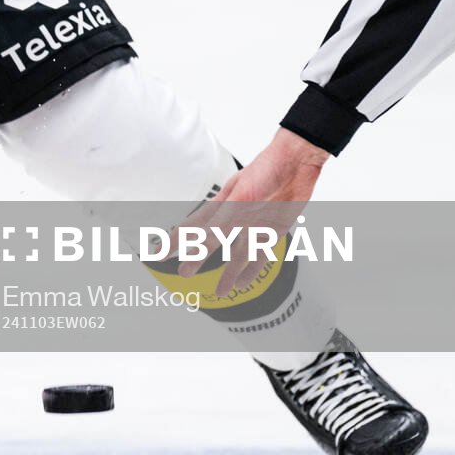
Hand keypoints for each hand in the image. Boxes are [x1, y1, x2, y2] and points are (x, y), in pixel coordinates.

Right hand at [177, 128, 330, 296]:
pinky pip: (261, 256)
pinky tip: (245, 283)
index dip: (174, 241)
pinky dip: (252, 270)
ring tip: (220, 292)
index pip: (191, 228)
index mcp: (221, 206)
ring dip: (228, 273)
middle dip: (196, 259)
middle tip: (184, 274)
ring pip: (237, 254)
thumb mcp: (241, 197)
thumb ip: (222, 220)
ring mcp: (254, 226)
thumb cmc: (265, 171)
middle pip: (210, 243)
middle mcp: (234, 218)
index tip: (157, 253)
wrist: (297, 163)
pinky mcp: (273, 231)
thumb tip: (201, 240)